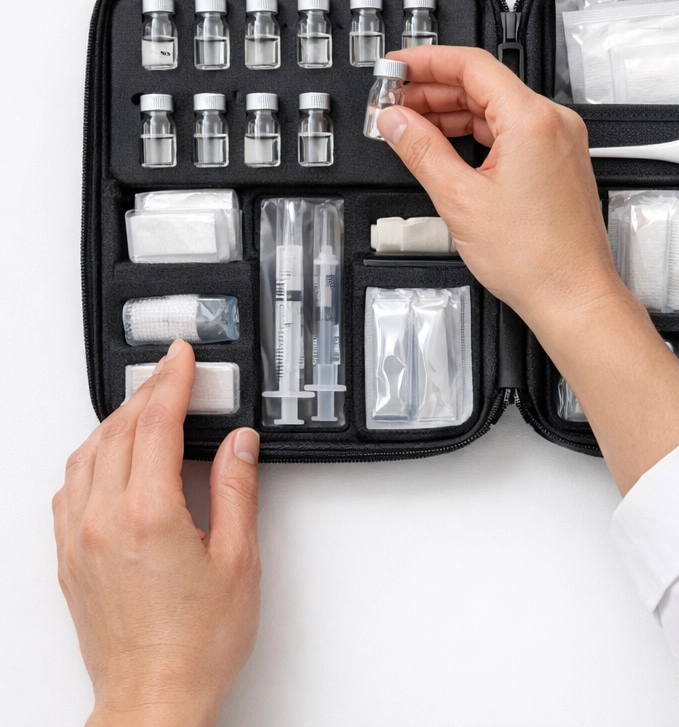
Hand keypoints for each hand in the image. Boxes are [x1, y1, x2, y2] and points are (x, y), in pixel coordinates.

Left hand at [53, 340, 260, 726]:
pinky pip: (68, 489)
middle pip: (118, 430)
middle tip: (172, 372)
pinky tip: (106, 458)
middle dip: (146, 392)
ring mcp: (78, 540)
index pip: (157, 423)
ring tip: (143, 405)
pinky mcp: (69, 560)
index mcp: (147, 514)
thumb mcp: (238, 560)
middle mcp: (103, 520)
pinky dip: (90, 457)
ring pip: (86, 455)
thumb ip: (237, 490)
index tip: (182, 357)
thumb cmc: (196, 643)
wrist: (154, 699)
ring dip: (115, 421)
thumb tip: (238, 444)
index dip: (172, 381)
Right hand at [376, 47, 678, 493]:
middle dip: (432, 91)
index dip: (426, 61)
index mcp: (532, 120)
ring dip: (451, 113)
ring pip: (496, 110)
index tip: (396, 68)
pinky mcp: (558, 162)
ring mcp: (559, 142)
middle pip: (483, 85)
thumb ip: (421, 150)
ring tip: (410, 125)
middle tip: (393, 102)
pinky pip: (511, 132)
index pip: (472, 65)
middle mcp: (553, 123)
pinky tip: (445, 145)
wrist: (574, 296)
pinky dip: (476, 134)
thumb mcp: (460, 200)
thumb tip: (396, 121)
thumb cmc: (536, 259)